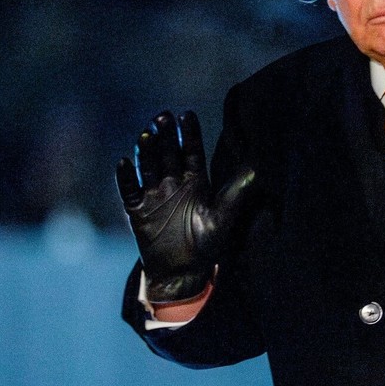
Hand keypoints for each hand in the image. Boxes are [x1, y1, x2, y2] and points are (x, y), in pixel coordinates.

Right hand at [116, 111, 253, 303]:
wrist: (184, 271)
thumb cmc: (208, 242)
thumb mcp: (225, 215)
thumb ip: (238, 190)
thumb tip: (259, 166)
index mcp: (197, 181)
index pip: (192, 151)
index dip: (189, 134)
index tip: (186, 114)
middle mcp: (174, 183)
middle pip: (168, 154)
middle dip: (166, 136)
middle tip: (163, 116)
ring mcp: (155, 195)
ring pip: (149, 167)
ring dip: (147, 151)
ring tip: (146, 134)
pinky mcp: (138, 210)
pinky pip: (130, 190)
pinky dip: (126, 177)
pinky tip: (124, 162)